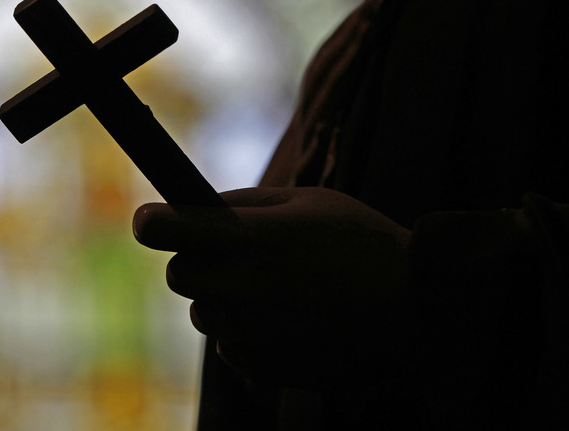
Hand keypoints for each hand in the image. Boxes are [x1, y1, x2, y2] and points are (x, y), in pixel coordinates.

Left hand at [132, 187, 412, 387]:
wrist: (418, 310)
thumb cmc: (364, 243)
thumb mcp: (309, 201)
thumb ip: (247, 202)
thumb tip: (200, 208)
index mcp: (250, 239)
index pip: (166, 230)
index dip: (152, 222)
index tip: (150, 221)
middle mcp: (242, 289)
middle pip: (178, 275)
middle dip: (195, 260)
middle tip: (232, 253)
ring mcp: (252, 333)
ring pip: (202, 313)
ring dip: (221, 298)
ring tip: (274, 287)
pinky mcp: (264, 368)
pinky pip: (231, 346)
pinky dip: (247, 332)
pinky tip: (289, 318)